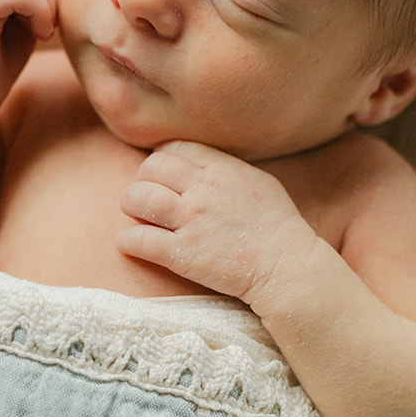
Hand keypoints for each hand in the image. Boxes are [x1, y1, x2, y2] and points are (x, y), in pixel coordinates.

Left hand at [116, 140, 316, 307]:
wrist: (287, 268)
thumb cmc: (277, 227)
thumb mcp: (258, 182)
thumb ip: (226, 169)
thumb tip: (198, 165)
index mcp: (222, 169)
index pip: (174, 149)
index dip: (162, 160)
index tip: (162, 176)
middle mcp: (203, 190)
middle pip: (151, 169)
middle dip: (142, 181)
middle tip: (145, 197)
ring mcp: (192, 221)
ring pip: (138, 198)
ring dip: (130, 206)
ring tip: (136, 216)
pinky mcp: (182, 254)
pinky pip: (139, 239)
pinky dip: (127, 239)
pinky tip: (129, 242)